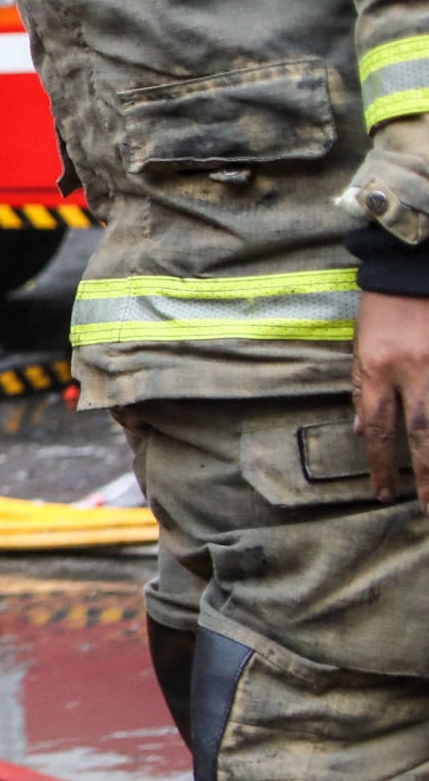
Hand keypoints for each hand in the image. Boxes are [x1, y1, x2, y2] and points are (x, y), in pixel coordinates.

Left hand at [354, 290, 428, 497]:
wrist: (413, 271)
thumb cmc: (383, 310)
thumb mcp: (360, 347)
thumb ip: (361, 389)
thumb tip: (358, 431)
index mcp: (378, 368)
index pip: (376, 428)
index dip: (378, 465)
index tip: (382, 492)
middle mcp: (414, 372)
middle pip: (421, 435)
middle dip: (423, 476)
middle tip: (426, 509)